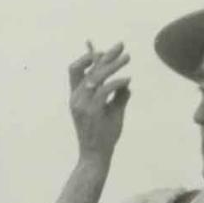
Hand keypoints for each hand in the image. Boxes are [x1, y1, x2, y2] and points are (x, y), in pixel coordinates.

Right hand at [68, 41, 130, 159]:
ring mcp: (81, 104)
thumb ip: (117, 96)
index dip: (90, 56)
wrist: (96, 156)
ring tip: (127, 58)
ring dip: (113, 65)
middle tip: (121, 46)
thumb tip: (126, 83)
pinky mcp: (91, 111)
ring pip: (96, 76)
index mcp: (76, 97)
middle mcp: (76, 98)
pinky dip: (117, 82)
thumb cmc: (104, 136)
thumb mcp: (112, 112)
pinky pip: (105, 90)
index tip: (107, 50)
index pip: (77, 69)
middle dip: (105, 55)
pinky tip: (127, 80)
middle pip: (88, 69)